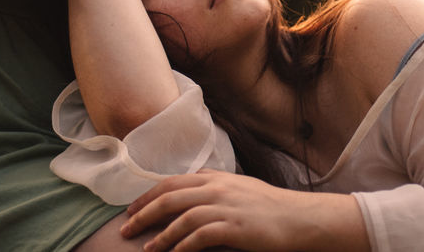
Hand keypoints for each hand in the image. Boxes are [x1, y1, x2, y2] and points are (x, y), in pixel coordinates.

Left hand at [120, 170, 365, 251]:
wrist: (297, 218)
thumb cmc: (267, 205)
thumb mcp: (238, 186)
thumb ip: (213, 183)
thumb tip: (191, 183)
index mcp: (214, 178)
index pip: (170, 183)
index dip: (147, 196)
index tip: (132, 210)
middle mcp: (216, 188)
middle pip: (169, 197)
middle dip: (143, 214)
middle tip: (126, 229)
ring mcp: (225, 207)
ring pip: (181, 217)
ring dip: (160, 234)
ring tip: (147, 248)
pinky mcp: (233, 227)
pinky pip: (199, 237)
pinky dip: (181, 246)